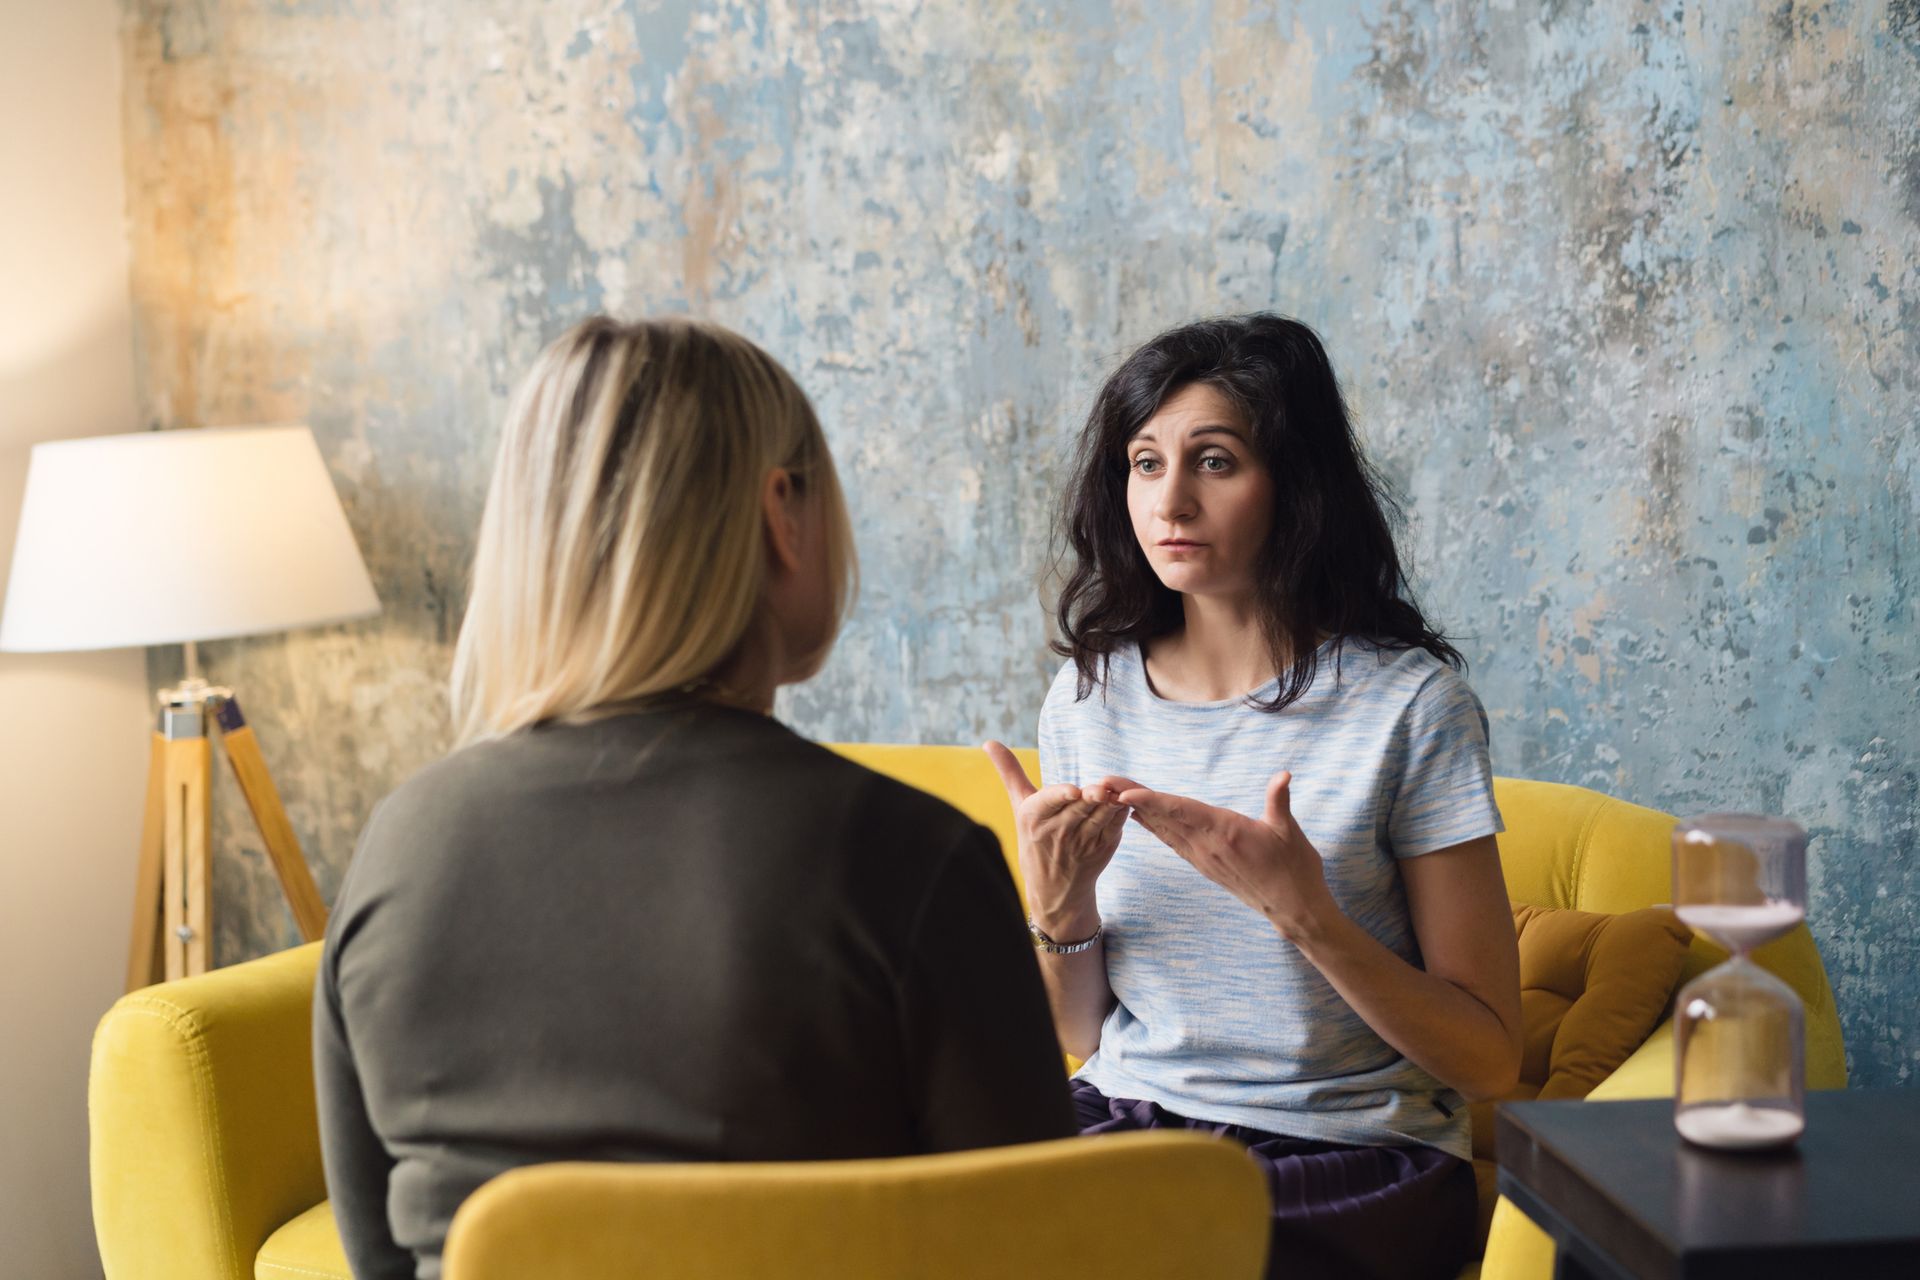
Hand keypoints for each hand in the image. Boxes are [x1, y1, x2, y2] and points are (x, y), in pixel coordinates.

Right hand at [982, 741, 1126, 935]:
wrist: (1053, 887)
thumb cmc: (1033, 837)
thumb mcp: (1019, 806)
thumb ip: (1009, 771)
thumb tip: (988, 742)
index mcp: (1034, 818)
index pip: (1049, 802)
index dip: (1062, 796)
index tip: (1072, 791)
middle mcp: (1057, 832)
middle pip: (1079, 807)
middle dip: (1092, 797)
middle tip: (1102, 789)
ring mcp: (1082, 843)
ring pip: (1100, 816)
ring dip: (1110, 803)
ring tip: (1117, 791)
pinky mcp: (1102, 848)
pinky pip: (1115, 826)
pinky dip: (1120, 812)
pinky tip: (1123, 800)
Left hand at [1108, 770, 1336, 941]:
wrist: (1293, 909)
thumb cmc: (1295, 868)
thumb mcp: (1289, 832)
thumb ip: (1280, 801)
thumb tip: (1283, 775)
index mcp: (1225, 832)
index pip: (1182, 812)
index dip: (1153, 801)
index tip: (1126, 793)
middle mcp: (1206, 846)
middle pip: (1162, 818)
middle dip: (1130, 798)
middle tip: (1102, 783)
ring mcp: (1202, 857)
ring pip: (1162, 829)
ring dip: (1135, 810)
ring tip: (1109, 793)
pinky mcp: (1204, 864)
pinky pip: (1171, 840)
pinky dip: (1152, 825)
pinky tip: (1136, 815)